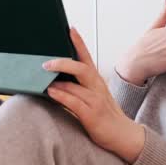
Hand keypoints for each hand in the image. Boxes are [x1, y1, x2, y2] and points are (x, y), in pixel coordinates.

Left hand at [42, 26, 145, 162]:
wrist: (124, 136)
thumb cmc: (106, 115)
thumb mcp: (94, 96)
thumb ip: (78, 87)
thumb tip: (55, 80)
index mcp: (97, 81)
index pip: (87, 57)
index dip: (79, 42)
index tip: (70, 29)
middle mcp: (97, 87)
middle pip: (82, 68)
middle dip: (63, 62)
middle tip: (46, 62)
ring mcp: (95, 101)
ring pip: (76, 85)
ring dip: (58, 80)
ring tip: (42, 76)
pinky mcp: (92, 115)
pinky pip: (74, 102)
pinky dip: (61, 96)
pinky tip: (51, 92)